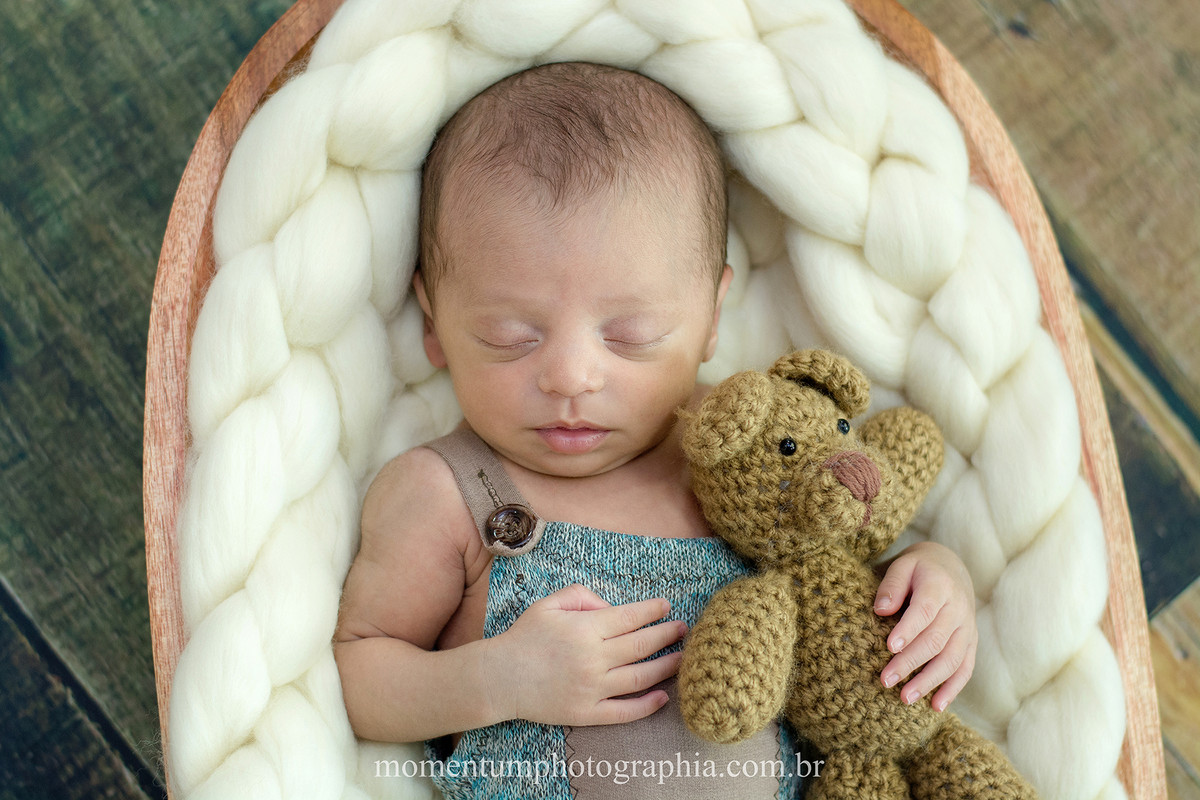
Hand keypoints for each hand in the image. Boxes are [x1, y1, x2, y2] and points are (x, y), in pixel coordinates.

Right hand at [486, 584, 687, 725]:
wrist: (500, 678)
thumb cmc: (525, 637)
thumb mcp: (549, 604)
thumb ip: (583, 596)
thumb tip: (612, 608)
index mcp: (585, 629)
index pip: (630, 617)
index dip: (653, 611)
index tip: (666, 607)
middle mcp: (593, 659)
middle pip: (642, 646)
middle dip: (667, 635)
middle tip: (684, 629)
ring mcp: (592, 689)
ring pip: (640, 678)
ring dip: (666, 667)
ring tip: (682, 658)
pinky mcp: (587, 713)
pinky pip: (625, 712)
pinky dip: (648, 706)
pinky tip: (663, 696)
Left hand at [874, 541, 976, 711]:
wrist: (951, 567)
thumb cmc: (919, 569)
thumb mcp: (903, 565)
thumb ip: (892, 585)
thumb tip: (881, 610)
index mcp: (940, 587)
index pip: (925, 611)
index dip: (909, 630)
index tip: (890, 647)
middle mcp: (959, 609)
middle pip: (936, 640)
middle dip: (910, 662)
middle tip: (885, 680)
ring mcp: (968, 628)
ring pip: (951, 660)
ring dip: (929, 681)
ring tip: (904, 698)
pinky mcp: (971, 643)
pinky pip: (965, 669)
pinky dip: (952, 689)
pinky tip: (936, 706)